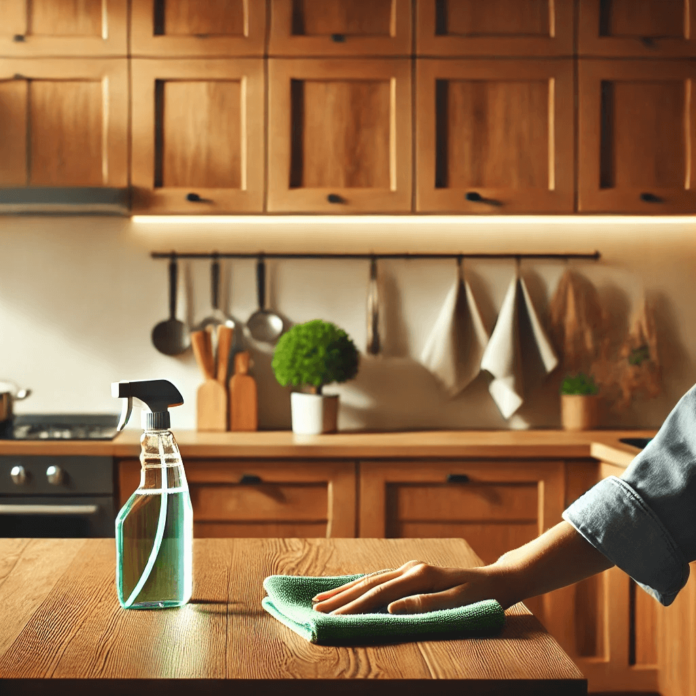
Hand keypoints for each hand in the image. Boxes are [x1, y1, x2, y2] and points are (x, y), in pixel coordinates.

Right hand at [311, 560, 519, 614]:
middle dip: (341, 597)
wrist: (497, 580)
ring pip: (372, 578)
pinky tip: (350, 589)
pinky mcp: (413, 572)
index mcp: (420, 576)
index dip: (354, 605)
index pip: (379, 593)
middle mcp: (411, 568)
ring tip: (322, 599)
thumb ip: (425, 604)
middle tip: (315, 609)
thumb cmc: (480, 596)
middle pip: (370, 583)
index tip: (332, 616)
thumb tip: (391, 606)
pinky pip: (380, 578)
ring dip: (346, 589)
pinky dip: (361, 584)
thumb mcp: (458, 602)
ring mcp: (411, 568)